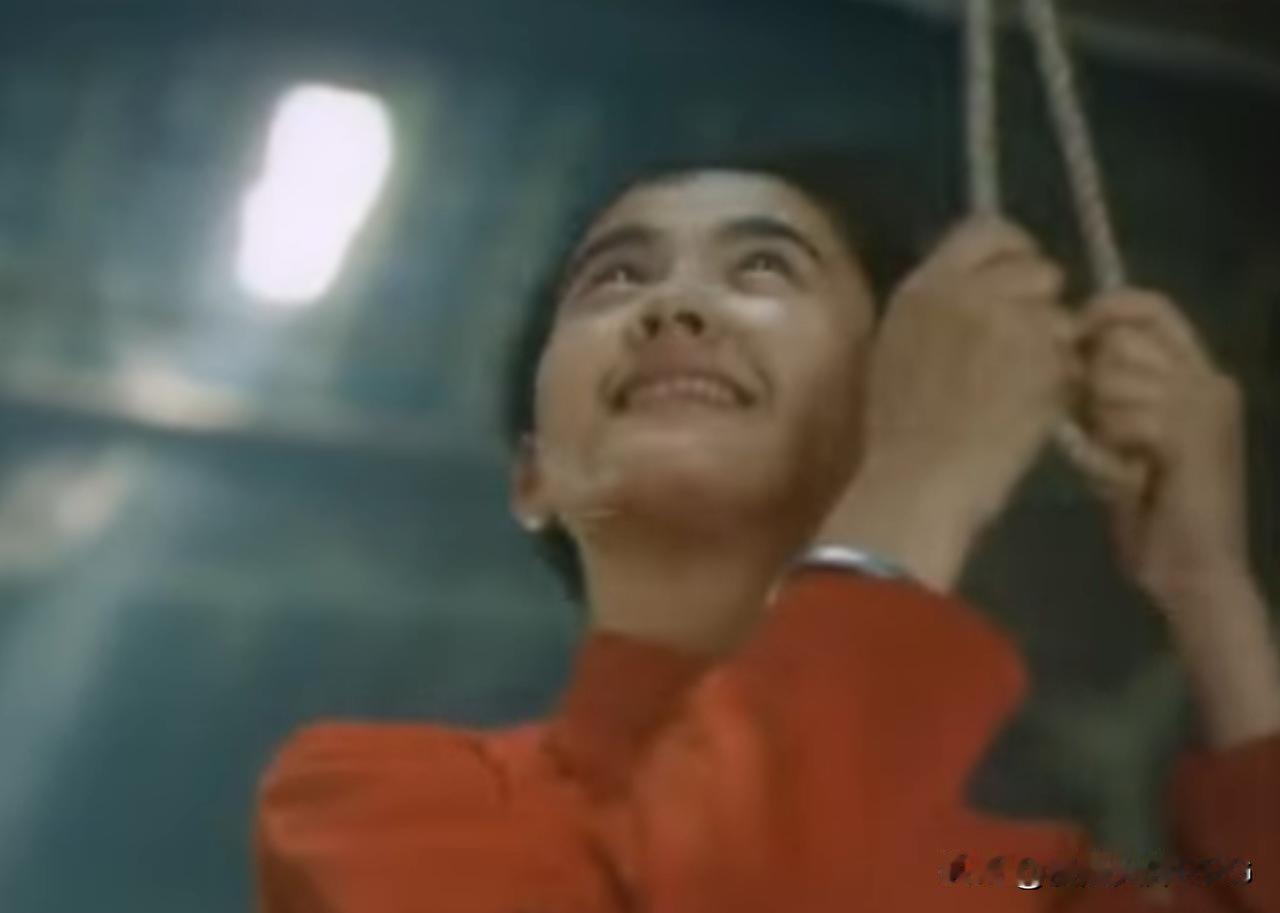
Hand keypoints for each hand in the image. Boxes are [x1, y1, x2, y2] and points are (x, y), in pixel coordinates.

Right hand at [814, 217, 1075, 588]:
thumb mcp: (899, 347)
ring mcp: (1011, 323)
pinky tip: (1031, 411)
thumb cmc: (898, 429)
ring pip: (1060, 315)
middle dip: (1039, 301)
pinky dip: (1061, 383)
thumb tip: (974, 289)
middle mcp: (968, 291)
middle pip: (1036, 266)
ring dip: (1052, 347)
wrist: (918, 483)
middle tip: (1025, 343)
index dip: (1012, 251)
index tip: (1015, 281)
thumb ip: (937, 309)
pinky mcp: (1045, 361)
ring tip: (1021, 386)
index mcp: (924, 286)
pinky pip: (1071, 359)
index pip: (987, 229)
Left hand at [1070, 289, 1249, 602]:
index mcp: (1197, 372)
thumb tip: (1063, 350)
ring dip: (1100, 421)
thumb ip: (1105, 390)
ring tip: (1118, 457)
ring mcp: (1204, 404)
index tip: (1072, 335)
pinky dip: (1110, 450)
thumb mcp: (1121, 433)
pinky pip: (1123, 416)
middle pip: (1123, 337)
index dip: (1106, 310)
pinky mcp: (1192, 434)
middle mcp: (1208, 378)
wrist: (1192, 568)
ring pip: (1115, 375)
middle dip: (1092, 379)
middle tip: (1099, 426)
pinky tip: (1128, 476)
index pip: (1151, 307)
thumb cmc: (1151, 506)